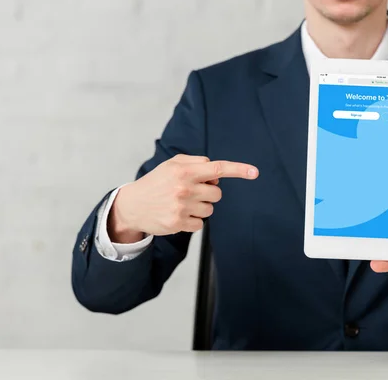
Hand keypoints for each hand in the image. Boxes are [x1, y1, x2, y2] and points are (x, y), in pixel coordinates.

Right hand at [109, 155, 258, 241]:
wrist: (132, 205)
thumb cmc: (156, 182)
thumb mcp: (172, 165)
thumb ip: (196, 163)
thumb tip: (216, 175)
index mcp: (184, 171)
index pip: (218, 169)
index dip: (239, 170)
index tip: (255, 172)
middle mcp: (184, 188)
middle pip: (217, 194)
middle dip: (208, 193)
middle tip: (190, 192)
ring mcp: (181, 207)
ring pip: (210, 210)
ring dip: (200, 207)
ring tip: (181, 204)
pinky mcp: (178, 223)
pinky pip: (200, 224)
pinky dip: (193, 221)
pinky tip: (178, 215)